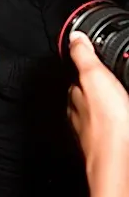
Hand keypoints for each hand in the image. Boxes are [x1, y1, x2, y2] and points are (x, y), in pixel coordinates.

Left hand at [67, 31, 128, 196]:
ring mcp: (92, 132)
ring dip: (106, 109)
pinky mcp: (107, 146)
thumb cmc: (108, 122)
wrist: (120, 161)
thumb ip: (83, 56)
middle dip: (96, 91)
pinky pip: (110, 129)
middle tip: (109, 84)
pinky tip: (119, 125)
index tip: (94, 63)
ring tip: (116, 103)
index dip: (86, 69)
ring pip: (97, 115)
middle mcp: (79, 114)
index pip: (77, 77)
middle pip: (86, 97)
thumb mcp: (95, 77)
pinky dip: (114, 124)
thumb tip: (75, 36)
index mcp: (75, 96)